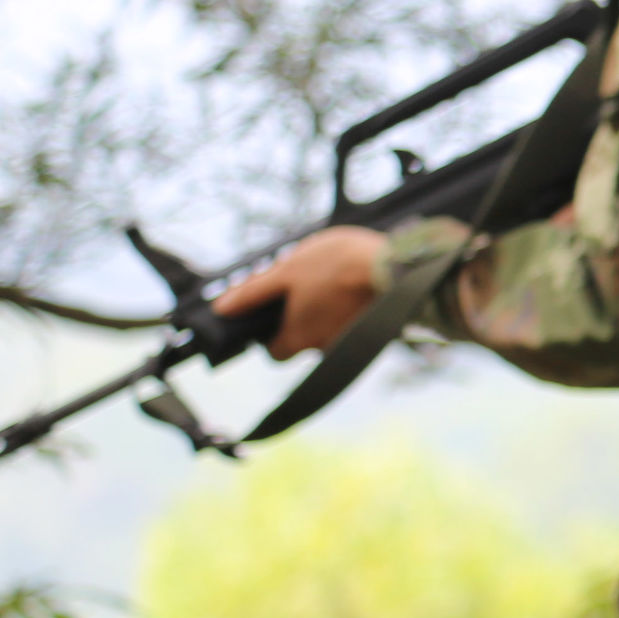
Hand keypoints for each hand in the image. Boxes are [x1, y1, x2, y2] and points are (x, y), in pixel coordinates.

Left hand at [214, 226, 384, 359]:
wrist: (396, 265)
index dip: (269, 334)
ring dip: (327, 311)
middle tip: (305, 288)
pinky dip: (349, 308)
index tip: (273, 312)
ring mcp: (351, 340)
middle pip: (302, 341)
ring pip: (329, 331)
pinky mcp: (374, 329)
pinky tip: (354, 285)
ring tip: (334, 279)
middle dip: (300, 319)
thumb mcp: (287, 271)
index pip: (273, 352)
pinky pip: (353, 323)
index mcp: (297, 337)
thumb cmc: (337, 265)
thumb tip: (222, 308)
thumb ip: (254, 292)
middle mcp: (322, 347)